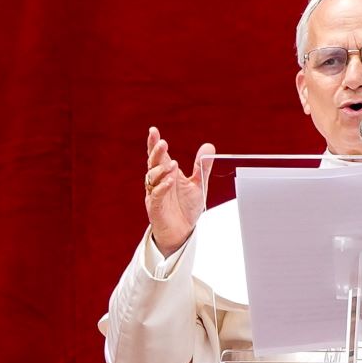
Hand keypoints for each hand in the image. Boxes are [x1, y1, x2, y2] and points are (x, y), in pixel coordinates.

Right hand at [144, 127, 214, 255]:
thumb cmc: (186, 207)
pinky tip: (170, 181)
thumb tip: (209, 146)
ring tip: (173, 164)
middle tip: (163, 143)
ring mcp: (155, 194)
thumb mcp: (198, 184)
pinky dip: (162, 187)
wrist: (183, 232)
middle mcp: (158, 182)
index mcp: (167, 174)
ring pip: (152, 178)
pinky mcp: (155, 208)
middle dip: (156, 152)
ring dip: (162, 170)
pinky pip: (156, 195)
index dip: (154, 143)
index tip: (153, 130)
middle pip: (153, 163)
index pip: (158, 156)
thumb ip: (202, 167)